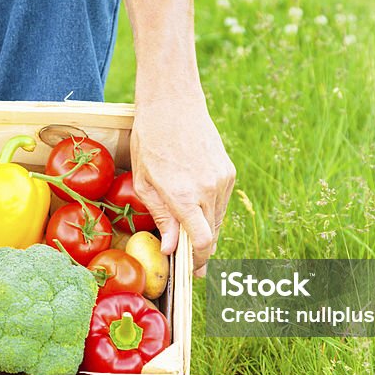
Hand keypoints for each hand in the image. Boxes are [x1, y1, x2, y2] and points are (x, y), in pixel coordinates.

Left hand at [130, 95, 235, 276]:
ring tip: (185, 227)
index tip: (189, 271)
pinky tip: (194, 203)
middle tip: (186, 262)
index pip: (201, 242)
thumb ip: (161, 217)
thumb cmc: (150, 139)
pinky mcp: (228, 171)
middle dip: (199, 251)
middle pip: (211, 235)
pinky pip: (221, 202)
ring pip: (218, 220)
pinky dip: (210, 210)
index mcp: (184, 195)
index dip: (196, 262)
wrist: (173, 103)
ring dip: (204, 229)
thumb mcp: (145, 181)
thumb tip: (171, 248)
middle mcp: (208, 190)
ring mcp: (222, 180)